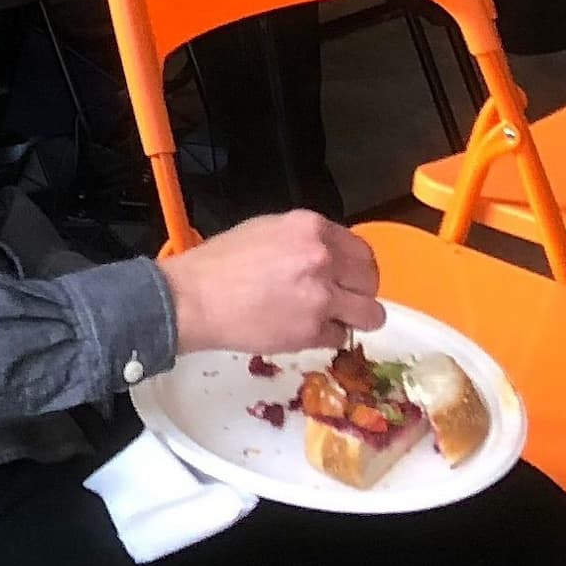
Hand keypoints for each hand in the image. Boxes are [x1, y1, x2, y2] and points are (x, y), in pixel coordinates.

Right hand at [164, 213, 384, 357]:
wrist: (194, 298)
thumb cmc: (220, 263)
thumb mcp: (266, 230)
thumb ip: (305, 239)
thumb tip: (330, 256)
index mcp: (311, 228)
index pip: (363, 251)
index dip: (358, 268)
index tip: (350, 278)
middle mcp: (322, 258)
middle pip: (371, 282)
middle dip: (359, 293)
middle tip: (340, 301)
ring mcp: (321, 296)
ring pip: (371, 314)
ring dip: (354, 319)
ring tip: (333, 321)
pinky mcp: (314, 330)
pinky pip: (341, 338)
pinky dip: (326, 337)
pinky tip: (302, 330)